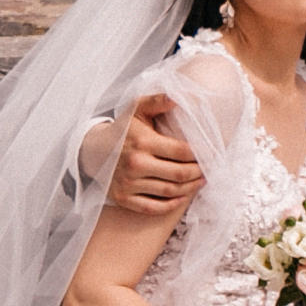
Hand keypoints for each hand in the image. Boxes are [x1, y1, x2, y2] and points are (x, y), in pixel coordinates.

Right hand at [109, 94, 201, 217]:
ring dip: (190, 188)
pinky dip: (171, 205)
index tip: (211, 154)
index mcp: (142, 142)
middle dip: (199, 173)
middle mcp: (135, 164)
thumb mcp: (137, 109)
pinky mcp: (123, 198)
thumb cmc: (123, 129)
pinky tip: (182, 196)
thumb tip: (179, 98)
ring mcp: (128, 183)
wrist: (94, 150)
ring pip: (169, 192)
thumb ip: (158, 101)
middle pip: (179, 174)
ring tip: (200, 181)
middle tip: (209, 170)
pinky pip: (153, 207)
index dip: (201, 155)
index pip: (182, 152)